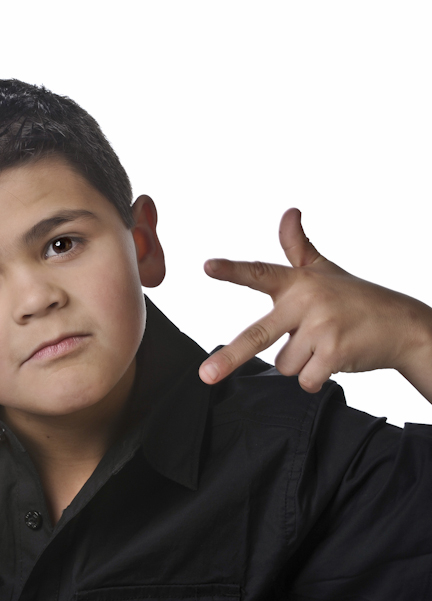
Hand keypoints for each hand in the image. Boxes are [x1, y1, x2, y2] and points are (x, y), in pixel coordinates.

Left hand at [198, 209, 431, 393]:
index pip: (260, 273)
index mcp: (298, 282)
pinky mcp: (334, 354)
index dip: (232, 270)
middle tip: (205, 375)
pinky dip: (315, 378)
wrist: (403, 326)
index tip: (207, 266)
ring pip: (284, 364)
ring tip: (324, 344)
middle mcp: (307, 303)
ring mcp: (321, 329)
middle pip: (257, 335)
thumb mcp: (325, 269)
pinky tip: (334, 360)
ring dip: (301, 362)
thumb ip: (298, 246)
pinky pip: (305, 380)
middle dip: (230, 357)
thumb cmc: (355, 299)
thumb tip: (289, 212)